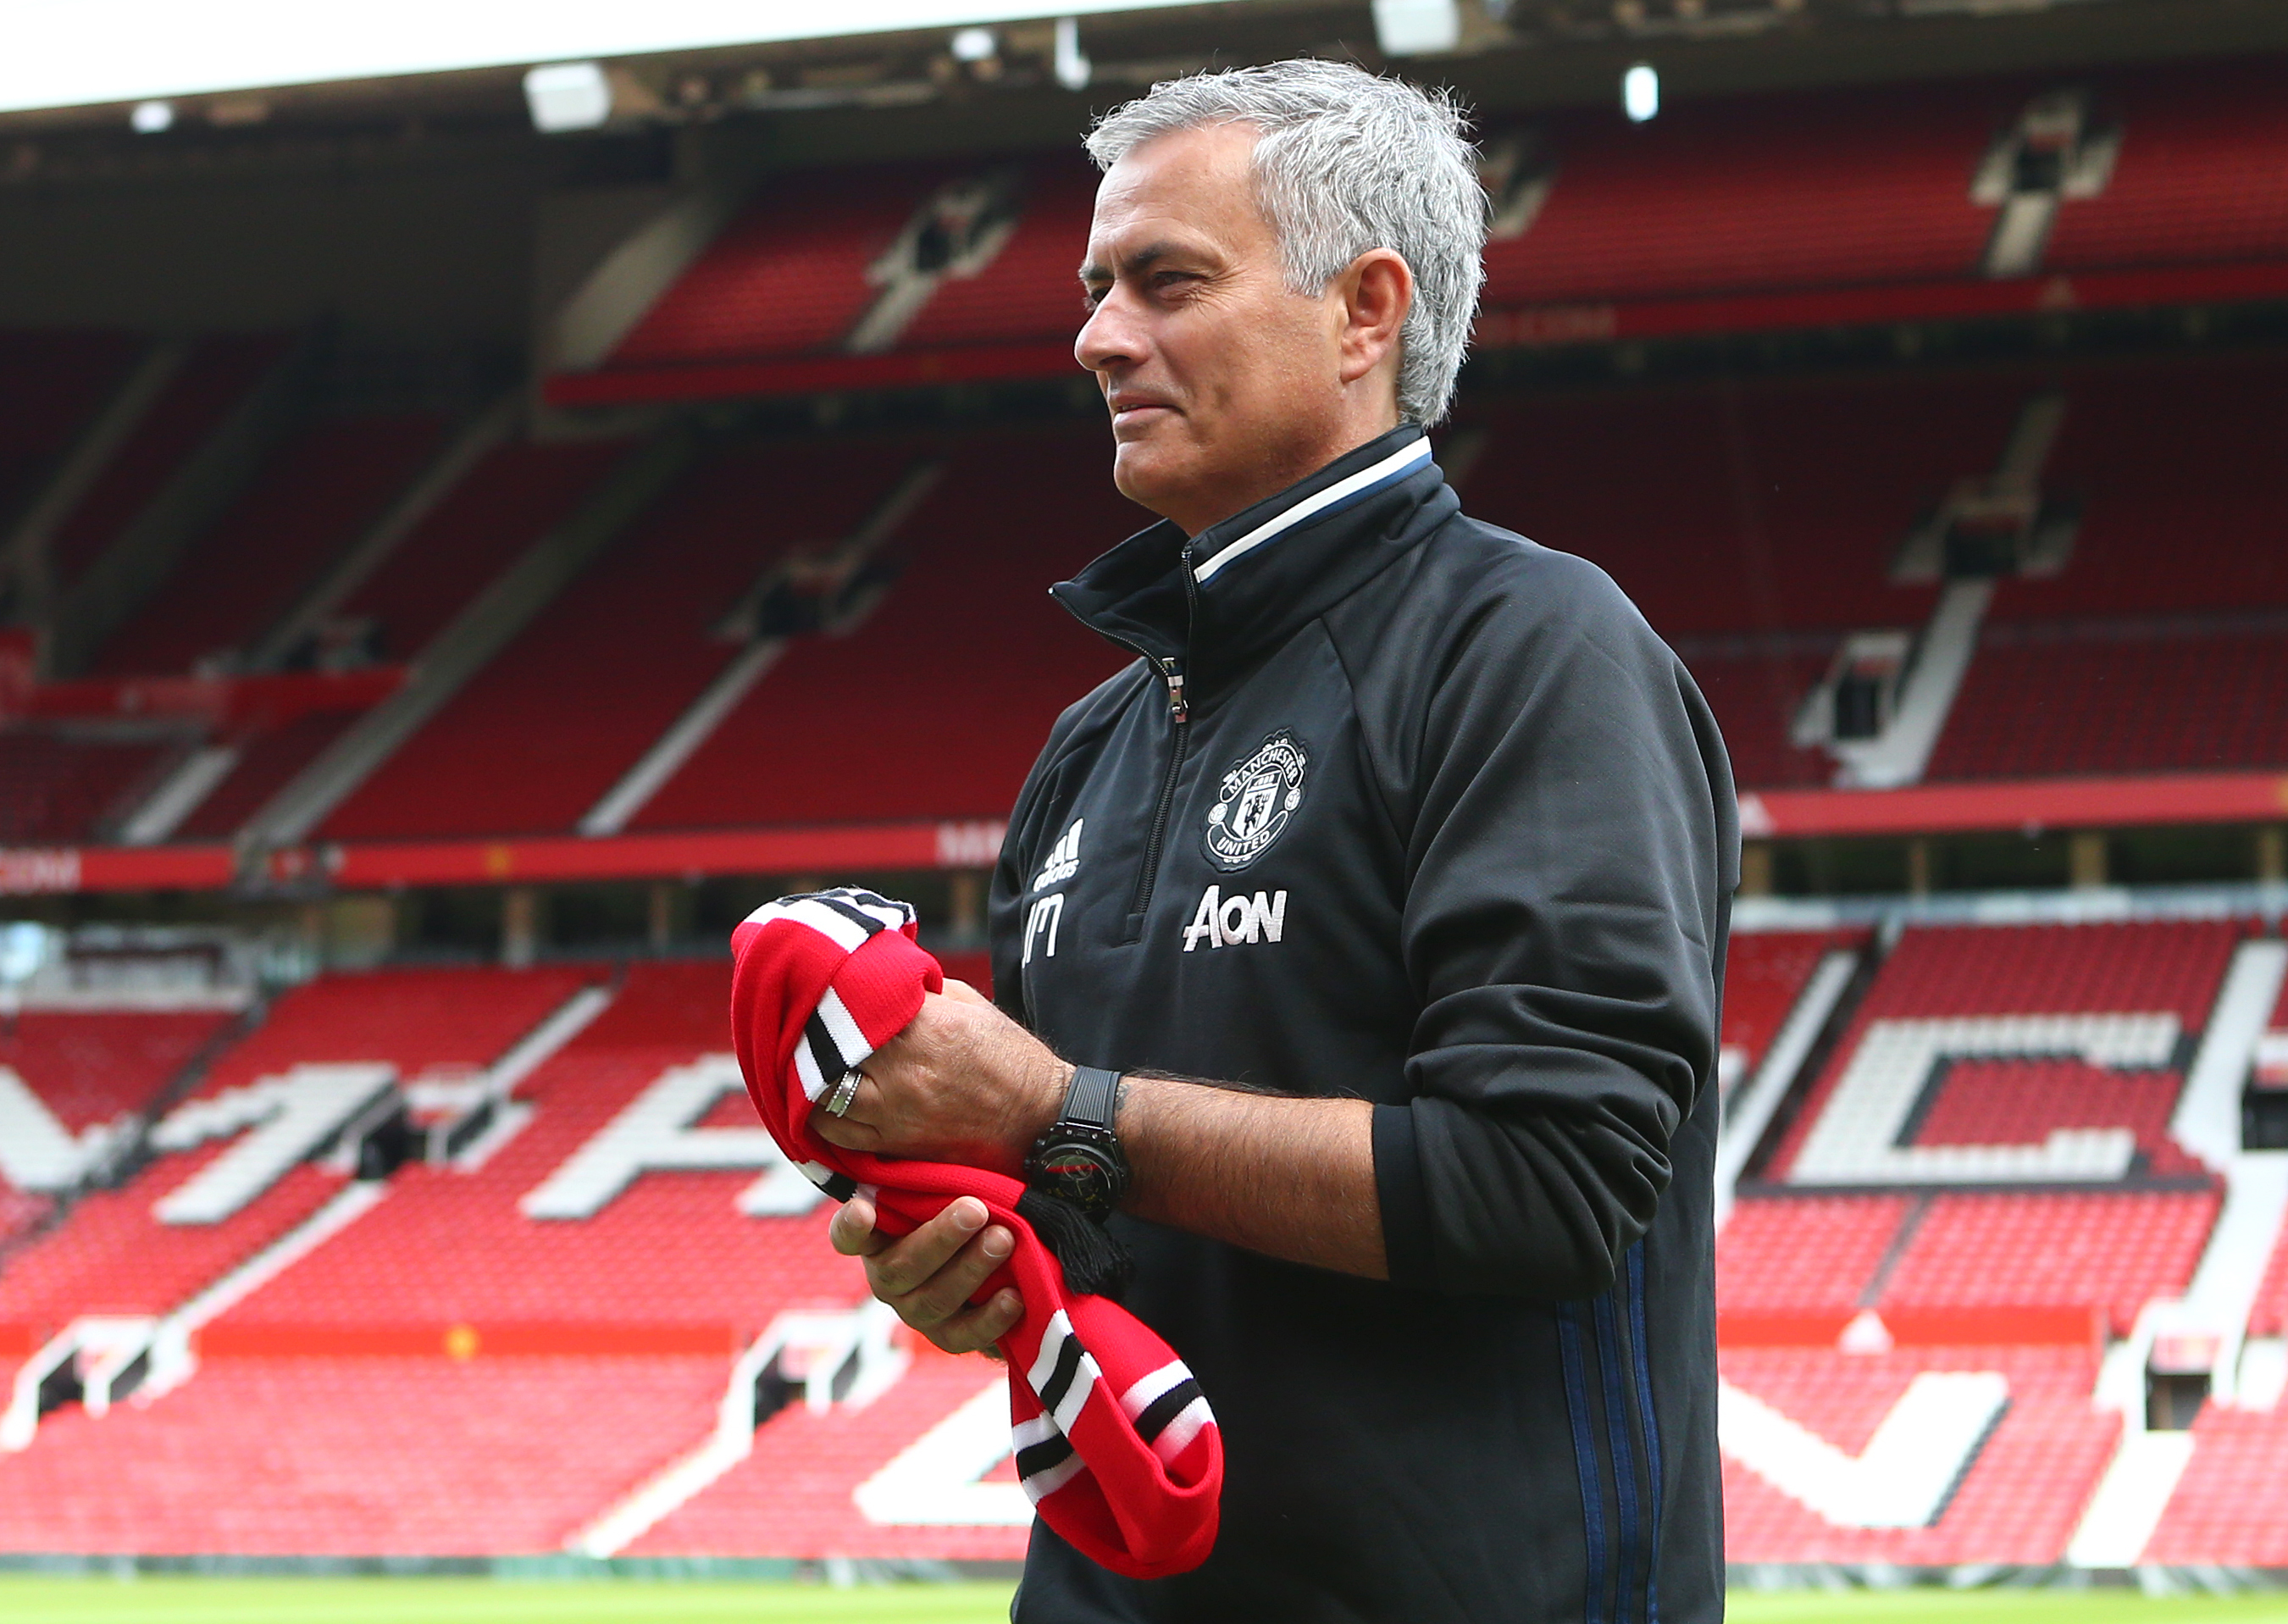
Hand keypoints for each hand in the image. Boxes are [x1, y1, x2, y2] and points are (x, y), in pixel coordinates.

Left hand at [811, 979, 1070, 1174]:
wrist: (1040, 1118)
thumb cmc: (1009, 1056)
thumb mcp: (970, 1004)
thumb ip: (922, 990)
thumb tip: (883, 976)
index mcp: (924, 1025)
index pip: (853, 1004)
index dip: (829, 996)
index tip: (815, 988)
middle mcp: (903, 1069)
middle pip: (827, 1049)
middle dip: (809, 1037)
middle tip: (796, 1026)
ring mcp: (896, 1110)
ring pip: (821, 1095)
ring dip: (806, 1079)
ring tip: (802, 1066)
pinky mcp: (897, 1144)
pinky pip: (838, 1135)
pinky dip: (821, 1119)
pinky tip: (818, 1103)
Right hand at [830, 1192, 1023, 1355]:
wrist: (998, 1257)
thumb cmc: (966, 1208)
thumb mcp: (948, 1189)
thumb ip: (937, 1178)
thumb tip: (946, 1129)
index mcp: (878, 1238)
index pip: (848, 1236)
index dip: (850, 1227)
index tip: (864, 1208)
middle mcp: (888, 1277)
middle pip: (901, 1267)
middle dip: (941, 1238)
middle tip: (976, 1210)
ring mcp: (915, 1310)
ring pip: (933, 1299)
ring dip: (970, 1268)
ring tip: (1003, 1240)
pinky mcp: (947, 1336)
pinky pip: (962, 1336)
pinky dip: (989, 1318)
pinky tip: (1013, 1296)